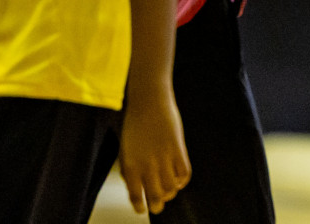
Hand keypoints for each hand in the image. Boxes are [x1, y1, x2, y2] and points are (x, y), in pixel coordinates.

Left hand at [118, 81, 189, 214]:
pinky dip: (182, 180)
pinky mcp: (178, 149)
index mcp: (130, 165)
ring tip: (168, 191)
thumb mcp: (125, 148)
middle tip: (157, 207)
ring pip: (171, 188)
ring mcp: (164, 157)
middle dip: (157, 205)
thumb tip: (137, 186)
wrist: (149, 101)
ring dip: (170, 193)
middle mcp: (147, 164)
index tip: (142, 209)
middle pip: (155, 196)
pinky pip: (184, 173)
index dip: (140, 206)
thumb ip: (129, 169)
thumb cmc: (135, 124)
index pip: (136, 195)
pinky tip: (178, 178)